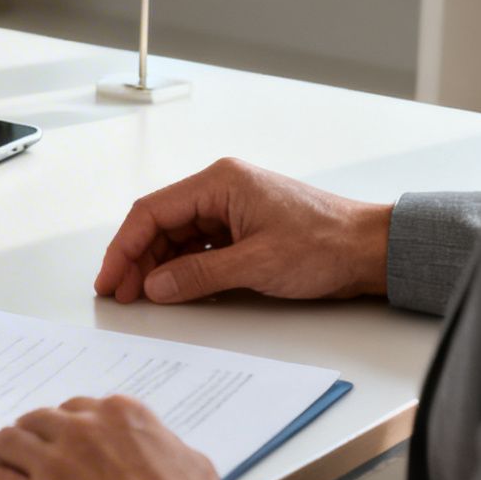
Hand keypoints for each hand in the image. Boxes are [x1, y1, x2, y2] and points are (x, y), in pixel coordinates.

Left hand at [0, 396, 228, 479]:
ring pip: (10, 444)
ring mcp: (53, 464)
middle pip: (40, 421)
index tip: (58, 431)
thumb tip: (162, 452)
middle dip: (28, 431)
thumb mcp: (195, 467)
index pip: (80, 409)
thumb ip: (166, 449)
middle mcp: (82, 431)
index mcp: (121, 417)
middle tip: (18, 441)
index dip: (66, 423)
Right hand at [96, 159, 390, 304]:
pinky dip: (182, 268)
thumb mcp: (257, 264)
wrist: (370, 250)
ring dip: (157, 266)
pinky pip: (198, 247)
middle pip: (160, 224)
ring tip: (140, 296)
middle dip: (136, 259)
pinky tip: (172, 289)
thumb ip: (200, 275)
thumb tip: (155, 285)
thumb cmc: (326, 244)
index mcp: (220, 183)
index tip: (110, 278)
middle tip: (119, 294)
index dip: (124, 247)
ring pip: (177, 237)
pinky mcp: (241, 229)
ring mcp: (231, 209)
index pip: (153, 212)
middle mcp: (220, 190)